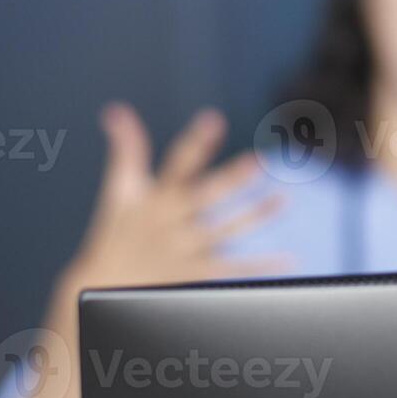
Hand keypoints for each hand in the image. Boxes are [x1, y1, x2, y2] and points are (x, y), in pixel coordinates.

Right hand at [66, 103, 287, 291]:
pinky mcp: (197, 272)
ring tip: (285, 200)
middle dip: (230, 179)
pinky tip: (289, 261)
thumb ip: (126, 151)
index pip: (177, 164)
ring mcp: (186, 249)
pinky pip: (234, 268)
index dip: (195, 143)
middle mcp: (172, 221)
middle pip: (205, 197)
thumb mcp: (119, 192)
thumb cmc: (117, 232)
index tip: (214, 120)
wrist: (107, 287)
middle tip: (258, 161)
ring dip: (256, 216)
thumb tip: (116, 110)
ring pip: (227, 231)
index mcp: (156, 198)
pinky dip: (261, 265)